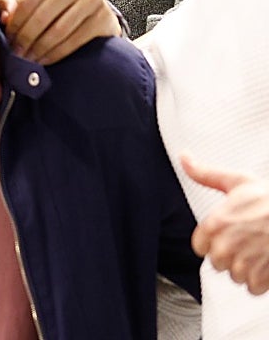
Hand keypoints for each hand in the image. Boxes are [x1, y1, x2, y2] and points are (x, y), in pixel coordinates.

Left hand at [0, 0, 121, 64]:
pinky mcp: (104, 18)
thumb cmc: (52, 7)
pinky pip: (76, 40)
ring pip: (59, 30)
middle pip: (43, 17)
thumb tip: (6, 18)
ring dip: (40, 48)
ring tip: (29, 58)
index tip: (8, 40)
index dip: (15, 24)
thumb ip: (9, 2)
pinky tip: (46, 59)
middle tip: (17, 53)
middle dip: (26, 39)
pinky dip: (57, 53)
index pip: (28, 2)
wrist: (88, 16)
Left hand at [182, 152, 268, 294]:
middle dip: (230, 255)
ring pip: (235, 276)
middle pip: (217, 263)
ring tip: (260, 251)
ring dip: (247, 268)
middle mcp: (226, 246)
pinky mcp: (264, 277)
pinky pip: (253, 288)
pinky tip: (268, 264)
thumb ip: (205, 174)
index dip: (214, 241)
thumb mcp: (237, 181)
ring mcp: (246, 263)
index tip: (228, 234)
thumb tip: (184, 157)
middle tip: (247, 241)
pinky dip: (262, 281)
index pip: (200, 247)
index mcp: (215, 224)